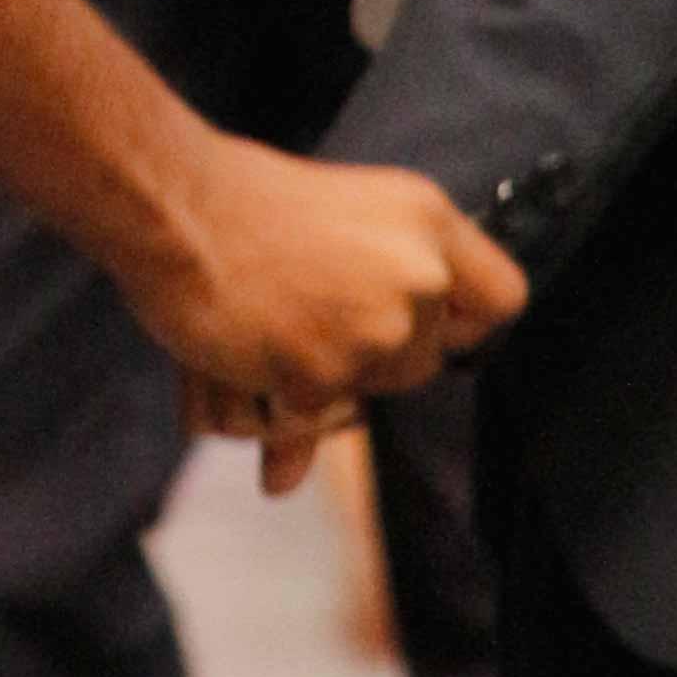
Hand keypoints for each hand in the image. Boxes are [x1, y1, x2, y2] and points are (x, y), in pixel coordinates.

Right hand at [142, 126, 525, 484]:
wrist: (174, 201)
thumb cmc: (239, 202)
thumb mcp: (328, 231)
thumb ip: (350, 322)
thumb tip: (290, 475)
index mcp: (426, 219)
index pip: (502, 297)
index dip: (462, 321)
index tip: (421, 320)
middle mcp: (418, 274)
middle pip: (427, 360)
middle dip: (370, 357)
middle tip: (306, 312)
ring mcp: (378, 327)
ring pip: (367, 397)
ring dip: (319, 383)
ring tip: (266, 326)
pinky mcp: (330, 371)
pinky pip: (310, 421)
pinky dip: (272, 403)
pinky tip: (242, 352)